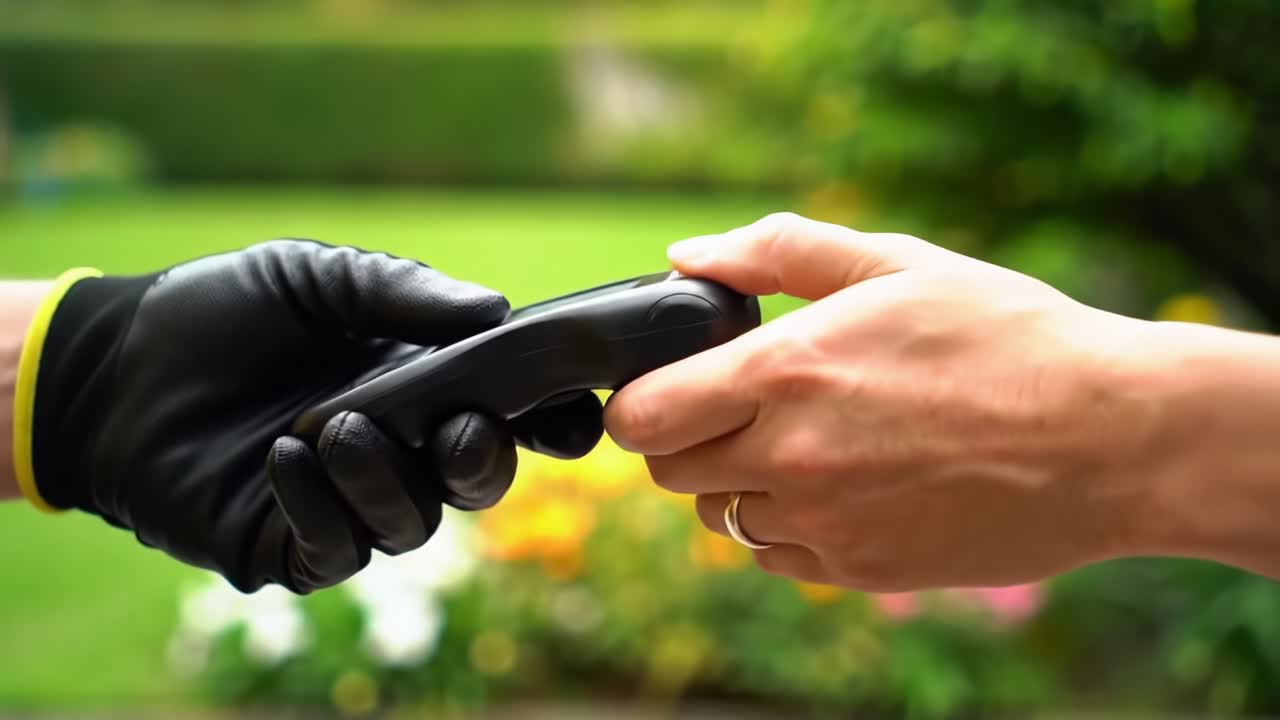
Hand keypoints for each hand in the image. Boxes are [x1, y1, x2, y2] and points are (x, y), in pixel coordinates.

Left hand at [18, 240, 602, 592]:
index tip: (568, 407)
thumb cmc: (225, 312)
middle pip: (479, 478)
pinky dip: (322, 505)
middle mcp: (402, 449)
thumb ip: (404, 291)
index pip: (515, 414)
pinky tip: (286, 456)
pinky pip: (337, 547)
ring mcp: (350, 502)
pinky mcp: (292, 545)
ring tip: (340, 425)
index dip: (553, 419)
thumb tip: (498, 311)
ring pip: (414, 523)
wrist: (119, 363)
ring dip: (389, 478)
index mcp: (425, 385)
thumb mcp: (317, 277)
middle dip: (483, 458)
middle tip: (459, 426)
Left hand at [604, 213, 1167, 591]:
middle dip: (685, 438)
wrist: (1109, 438)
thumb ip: (776, 252)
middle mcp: (789, 457)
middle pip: (668, 472)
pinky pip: (778, 555)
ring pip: (719, 519)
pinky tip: (845, 486)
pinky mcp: (858, 571)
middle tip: (739, 407)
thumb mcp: (895, 264)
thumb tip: (687, 256)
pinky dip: (788, 525)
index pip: (642, 416)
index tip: (669, 384)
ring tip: (806, 444)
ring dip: (738, 484)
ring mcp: (822, 523)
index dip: (640, 400)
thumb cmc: (1008, 339)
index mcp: (785, 373)